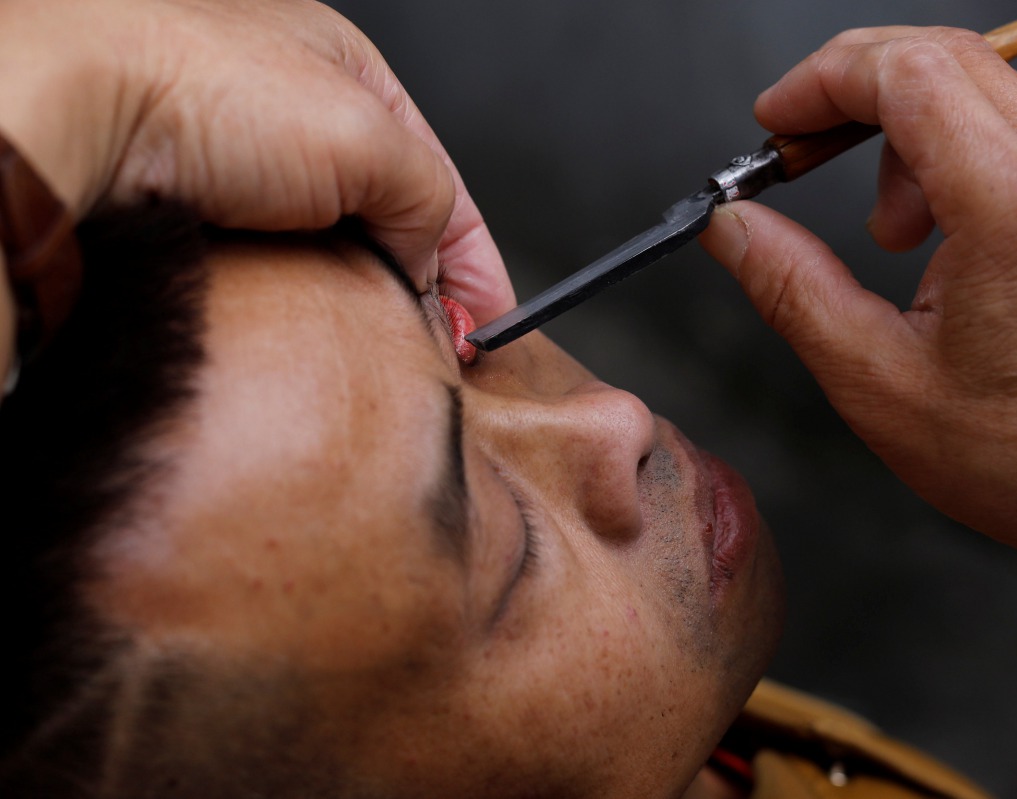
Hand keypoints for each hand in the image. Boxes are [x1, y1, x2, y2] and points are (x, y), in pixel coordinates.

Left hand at [0, 0, 512, 320]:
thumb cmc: (206, 90)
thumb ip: (427, 197)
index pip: (440, 176)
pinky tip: (319, 324)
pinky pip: (281, 267)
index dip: (476, 255)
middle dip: (422, 280)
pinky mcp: (202, 209)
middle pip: (388, 214)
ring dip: (366, 295)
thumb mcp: (367, 136)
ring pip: (333, 245)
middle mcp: (295, 111)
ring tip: (384, 340)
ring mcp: (243, 161)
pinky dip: (309, 300)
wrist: (79, 113)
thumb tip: (428, 260)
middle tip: (440, 343)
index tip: (493, 321)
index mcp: (347, 71)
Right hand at [700, 25, 1016, 667]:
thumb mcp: (875, 380)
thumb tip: (734, 229)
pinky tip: (946, 239)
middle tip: (804, 151)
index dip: (823, 81)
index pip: (910, 72)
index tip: (777, 124)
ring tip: (890, 232)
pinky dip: (964, 159)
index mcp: (1015, 210)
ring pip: (990, 92)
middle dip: (855, 92)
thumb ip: (790, 286)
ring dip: (910, 135)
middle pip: (949, 58)